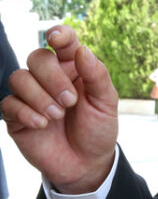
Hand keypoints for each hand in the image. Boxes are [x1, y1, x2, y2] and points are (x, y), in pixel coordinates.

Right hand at [1, 25, 118, 193]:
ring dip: (39, 97)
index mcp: (74, 68)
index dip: (58, 34)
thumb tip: (82, 50)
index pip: (63, 42)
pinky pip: (8, 103)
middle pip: (37, 58)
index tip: (56, 39)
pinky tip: (42, 125)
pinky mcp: (16, 116)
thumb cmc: (98, 128)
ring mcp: (31, 96)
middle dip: (52, 78)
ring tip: (57, 116)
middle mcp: (50, 77)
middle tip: (69, 102)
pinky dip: (26, 113)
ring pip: (19, 78)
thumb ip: (97, 75)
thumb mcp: (106, 102)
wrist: (86, 164)